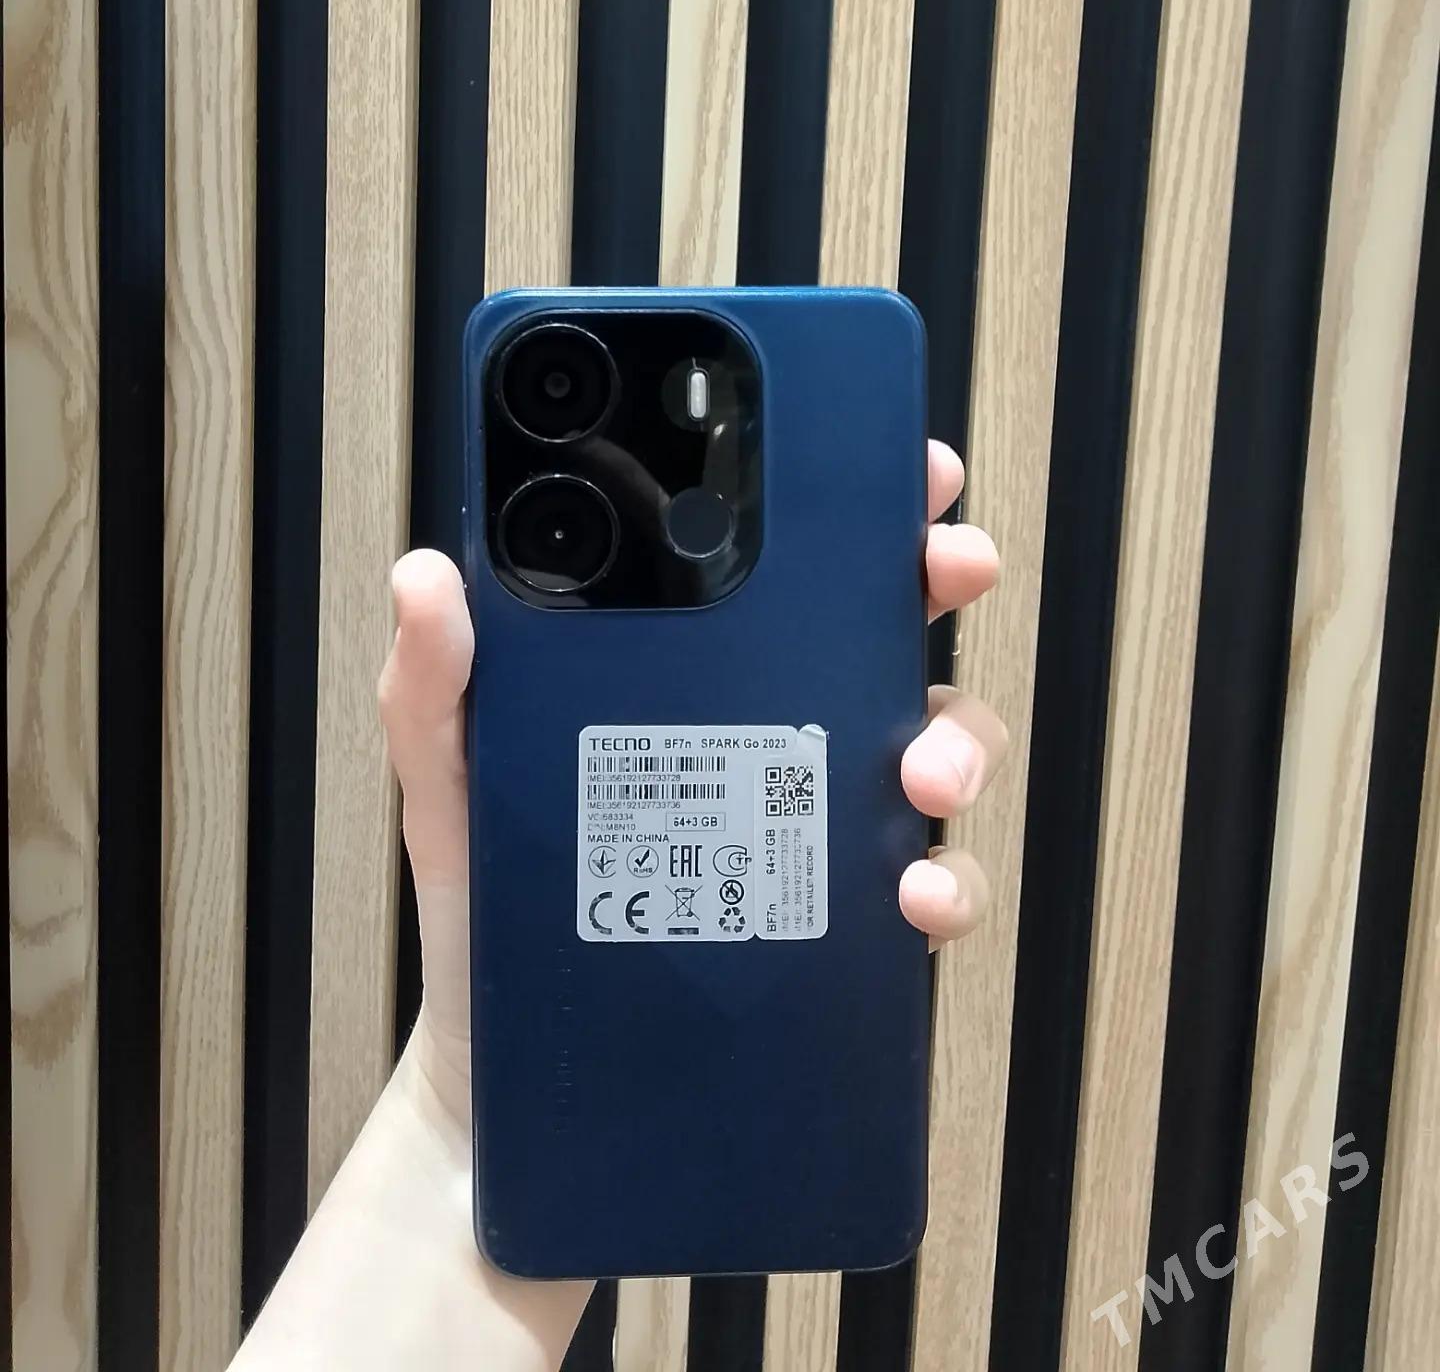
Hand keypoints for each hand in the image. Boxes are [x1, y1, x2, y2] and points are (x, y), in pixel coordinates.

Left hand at [379, 438, 1002, 1137]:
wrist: (497, 1067)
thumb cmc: (483, 891)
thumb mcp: (449, 773)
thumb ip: (435, 678)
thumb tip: (424, 578)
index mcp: (688, 667)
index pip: (780, 562)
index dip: (849, 504)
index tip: (895, 468)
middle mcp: (766, 726)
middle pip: (882, 630)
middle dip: (936, 580)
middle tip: (949, 565)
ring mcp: (808, 820)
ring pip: (930, 745)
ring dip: (956, 741)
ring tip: (923, 771)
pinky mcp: (832, 919)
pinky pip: (924, 886)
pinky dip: (945, 885)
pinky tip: (910, 894)